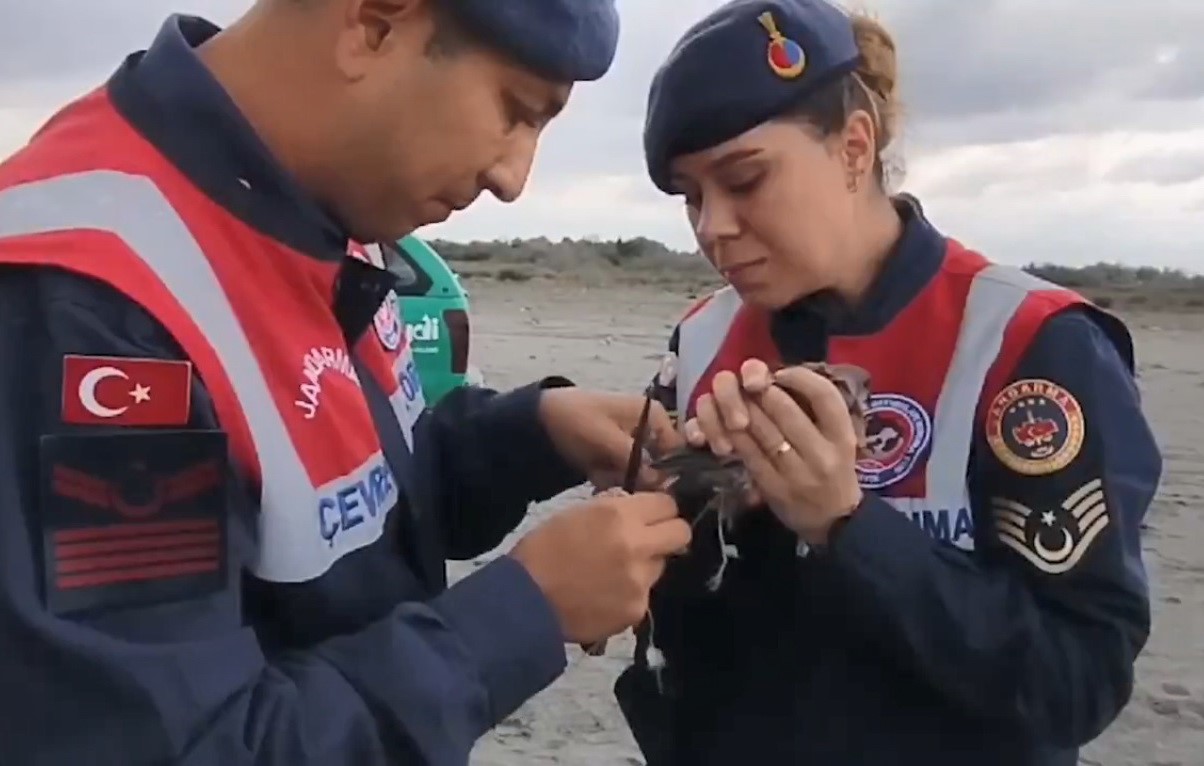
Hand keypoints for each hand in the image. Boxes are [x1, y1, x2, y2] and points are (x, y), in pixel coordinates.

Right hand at [510, 492, 690, 643]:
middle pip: (681, 533)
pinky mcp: (637, 610)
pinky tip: (605, 596)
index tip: (650, 514)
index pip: (667, 503)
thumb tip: (636, 506)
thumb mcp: (576, 513)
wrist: (524, 603)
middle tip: (648, 540)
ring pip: (661, 566)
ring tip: (614, 573)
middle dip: (668, 533)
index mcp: (619, 515)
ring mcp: (640, 581)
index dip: (659, 508)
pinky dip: (630, 594)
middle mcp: (638, 546)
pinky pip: (645, 594)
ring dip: (645, 565)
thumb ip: (613, 508)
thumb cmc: (542, 551)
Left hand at [539, 388, 682, 489]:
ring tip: (602, 476)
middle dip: (640, 479)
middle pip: (661, 466)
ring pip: (642, 476)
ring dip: (622, 482)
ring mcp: (635, 447)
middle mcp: (651, 431)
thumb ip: (634, 460)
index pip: (677, 450)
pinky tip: (596, 478)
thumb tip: (661, 484)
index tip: (654, 491)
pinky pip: (625, 478)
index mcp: (655, 416)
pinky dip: (611, 482)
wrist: (542, 420)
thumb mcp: (606, 437)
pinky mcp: (619, 460)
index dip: (670, 472)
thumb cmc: (578, 419)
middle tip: (618, 482)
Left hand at [687, 359, 862, 543]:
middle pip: (786, 410)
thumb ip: (816, 412)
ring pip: (764, 431)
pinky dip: (735, 435)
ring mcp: (798, 473)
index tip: (781, 373)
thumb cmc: (834, 470)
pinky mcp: (774, 488)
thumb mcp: (838, 439)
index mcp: (843, 436)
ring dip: (743, 409)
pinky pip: (750, 454)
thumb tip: (777, 377)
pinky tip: (728, 424)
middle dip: (761, 391)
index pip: (824, 396)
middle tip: (749, 382)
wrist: (834, 521)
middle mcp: (823, 453)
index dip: (799, 377)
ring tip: (736, 398)